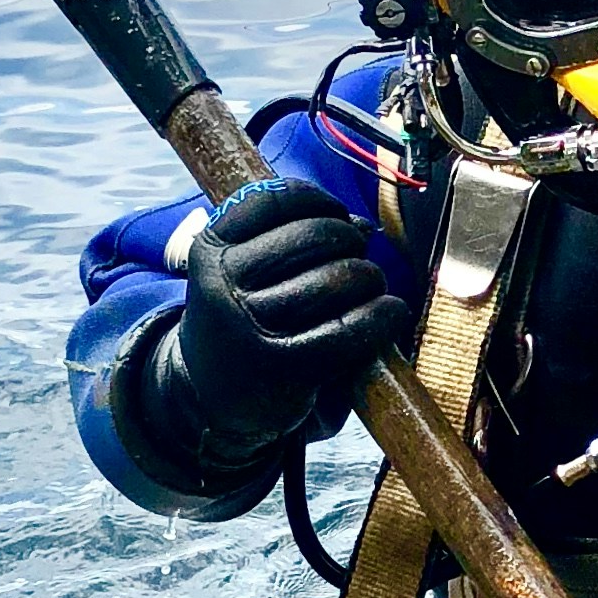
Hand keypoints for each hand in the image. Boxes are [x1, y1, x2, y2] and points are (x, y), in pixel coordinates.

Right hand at [161, 174, 411, 467]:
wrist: (208, 398)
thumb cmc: (242, 320)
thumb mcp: (242, 272)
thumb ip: (291, 238)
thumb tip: (362, 225)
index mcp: (210, 247)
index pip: (276, 199)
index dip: (319, 201)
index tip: (336, 217)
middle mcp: (224, 282)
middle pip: (315, 235)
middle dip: (351, 241)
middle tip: (356, 259)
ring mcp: (251, 325)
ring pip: (337, 279)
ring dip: (370, 279)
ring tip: (369, 288)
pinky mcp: (283, 366)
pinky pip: (351, 328)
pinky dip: (383, 316)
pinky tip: (389, 314)